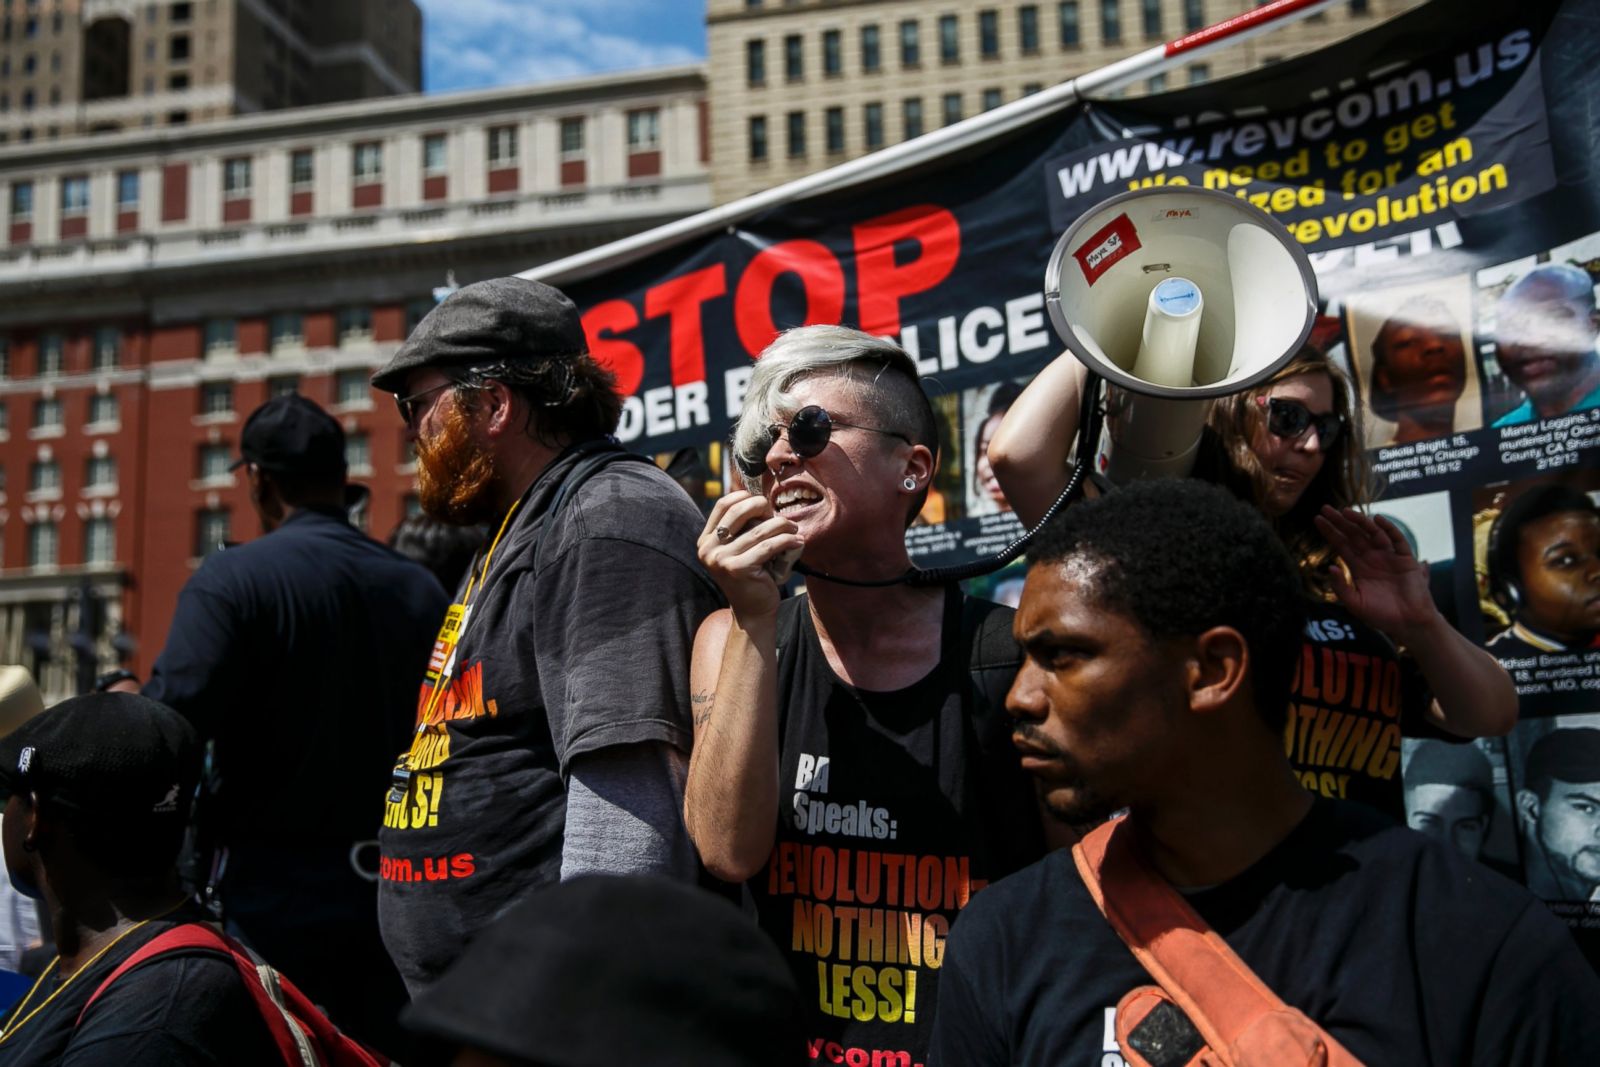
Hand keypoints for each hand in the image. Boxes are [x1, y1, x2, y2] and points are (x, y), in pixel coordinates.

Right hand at [698, 491, 804, 620]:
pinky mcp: (737, 569)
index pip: (722, 505)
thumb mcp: (741, 549)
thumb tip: (763, 502)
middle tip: (780, 516)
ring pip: (758, 530)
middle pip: (738, 512)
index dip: (744, 497)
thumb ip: (743, 528)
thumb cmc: (751, 576)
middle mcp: (708, 549)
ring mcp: (721, 559)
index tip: (763, 503)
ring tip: (794, 529)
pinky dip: (786, 540)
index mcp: (706, 541)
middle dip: (763, 507)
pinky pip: (768, 546)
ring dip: (782, 525)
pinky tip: (797, 541)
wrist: (752, 611)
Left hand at [1315, 506, 1438, 643]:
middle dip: (1340, 522)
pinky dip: (1388, 529)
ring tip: (1346, 512)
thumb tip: (1330, 567)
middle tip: (1325, 508)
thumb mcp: (1354, 602)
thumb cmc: (1380, 615)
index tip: (1317, 519)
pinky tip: (1376, 519)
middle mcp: (1372, 558)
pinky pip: (1397, 540)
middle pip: (1353, 535)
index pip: (1341, 544)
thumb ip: (1341, 586)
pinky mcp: (1406, 559)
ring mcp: (1389, 556)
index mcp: (1358, 566)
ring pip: (1373, 533)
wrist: (1407, 623)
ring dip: (1360, 522)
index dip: (1330, 532)